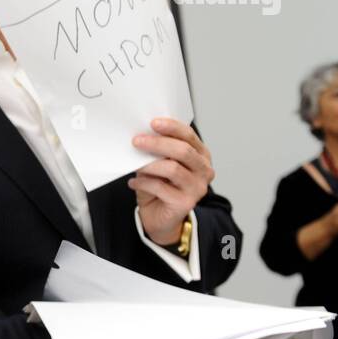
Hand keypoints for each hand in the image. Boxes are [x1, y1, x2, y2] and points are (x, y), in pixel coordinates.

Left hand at [129, 118, 214, 245]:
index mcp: (200, 155)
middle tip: (137, 141)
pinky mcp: (186, 203)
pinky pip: (161, 188)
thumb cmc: (160, 185)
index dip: (172, 127)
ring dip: (150, 164)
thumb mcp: (158, 164)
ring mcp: (198, 188)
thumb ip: (157, 151)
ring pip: (173, 169)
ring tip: (135, 165)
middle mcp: (204, 170)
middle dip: (158, 144)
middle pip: (183, 151)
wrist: (160, 216)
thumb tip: (142, 135)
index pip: (189, 136)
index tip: (153, 122)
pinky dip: (143, 183)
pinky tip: (133, 183)